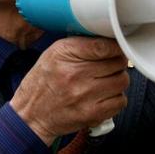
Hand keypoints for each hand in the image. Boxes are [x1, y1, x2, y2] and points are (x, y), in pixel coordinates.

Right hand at [9, 37, 128, 144]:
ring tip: (104, 81)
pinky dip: (115, 98)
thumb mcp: (52, 53)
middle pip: (117, 62)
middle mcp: (75, 74)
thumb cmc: (42, 82)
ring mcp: (85, 95)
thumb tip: (108, 39)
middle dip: (115, 62)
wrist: (31, 114)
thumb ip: (79, 44)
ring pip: (122, 81)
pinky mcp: (92, 114)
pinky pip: (120, 101)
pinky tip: (103, 95)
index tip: (116, 47)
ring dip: (117, 79)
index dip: (115, 45)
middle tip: (107, 65)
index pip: (103, 46)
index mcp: (64, 54)